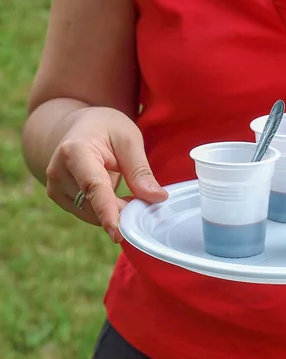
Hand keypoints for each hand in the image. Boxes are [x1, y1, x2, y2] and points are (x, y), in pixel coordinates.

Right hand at [45, 107, 167, 242]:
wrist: (81, 126)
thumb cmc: (107, 129)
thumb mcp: (129, 140)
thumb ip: (140, 171)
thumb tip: (157, 198)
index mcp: (75, 151)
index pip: (93, 186)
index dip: (107, 211)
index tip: (117, 232)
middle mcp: (58, 171)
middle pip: (94, 204)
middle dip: (122, 210)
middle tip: (146, 204)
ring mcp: (55, 186)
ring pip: (92, 213)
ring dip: (115, 211)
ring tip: (130, 193)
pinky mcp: (59, 197)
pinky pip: (88, 214)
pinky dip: (106, 212)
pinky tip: (117, 198)